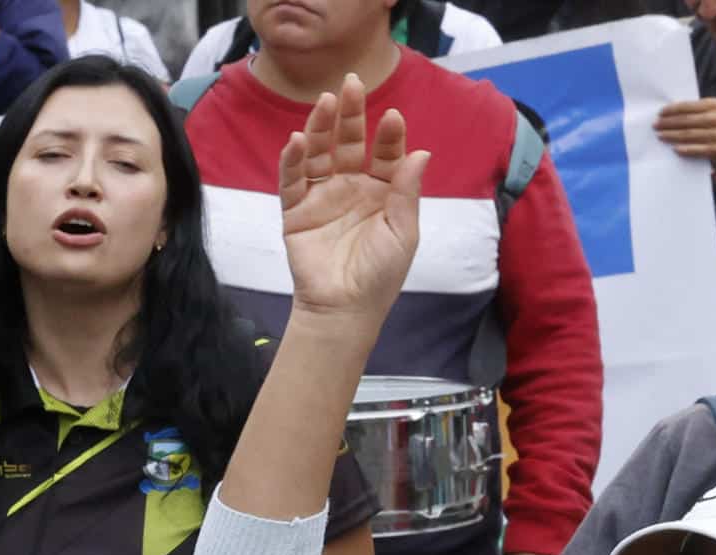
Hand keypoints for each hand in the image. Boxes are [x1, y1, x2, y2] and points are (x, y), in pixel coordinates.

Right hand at [278, 74, 429, 321]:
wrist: (345, 309)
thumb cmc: (380, 275)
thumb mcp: (402, 232)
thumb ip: (406, 192)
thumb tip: (423, 151)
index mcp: (382, 194)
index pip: (386, 155)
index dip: (389, 136)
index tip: (394, 117)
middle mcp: (351, 189)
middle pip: (349, 143)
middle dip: (352, 115)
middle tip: (353, 84)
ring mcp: (322, 197)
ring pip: (319, 153)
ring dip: (321, 127)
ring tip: (326, 102)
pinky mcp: (296, 211)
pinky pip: (293, 179)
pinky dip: (294, 159)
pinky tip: (299, 140)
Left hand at [654, 97, 715, 166]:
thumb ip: (704, 108)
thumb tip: (681, 110)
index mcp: (714, 105)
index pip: (687, 106)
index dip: (671, 110)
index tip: (660, 112)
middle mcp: (715, 118)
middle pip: (685, 121)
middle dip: (667, 123)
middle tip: (655, 125)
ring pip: (688, 135)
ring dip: (672, 136)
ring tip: (660, 136)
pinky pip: (697, 149)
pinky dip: (685, 149)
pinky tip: (675, 148)